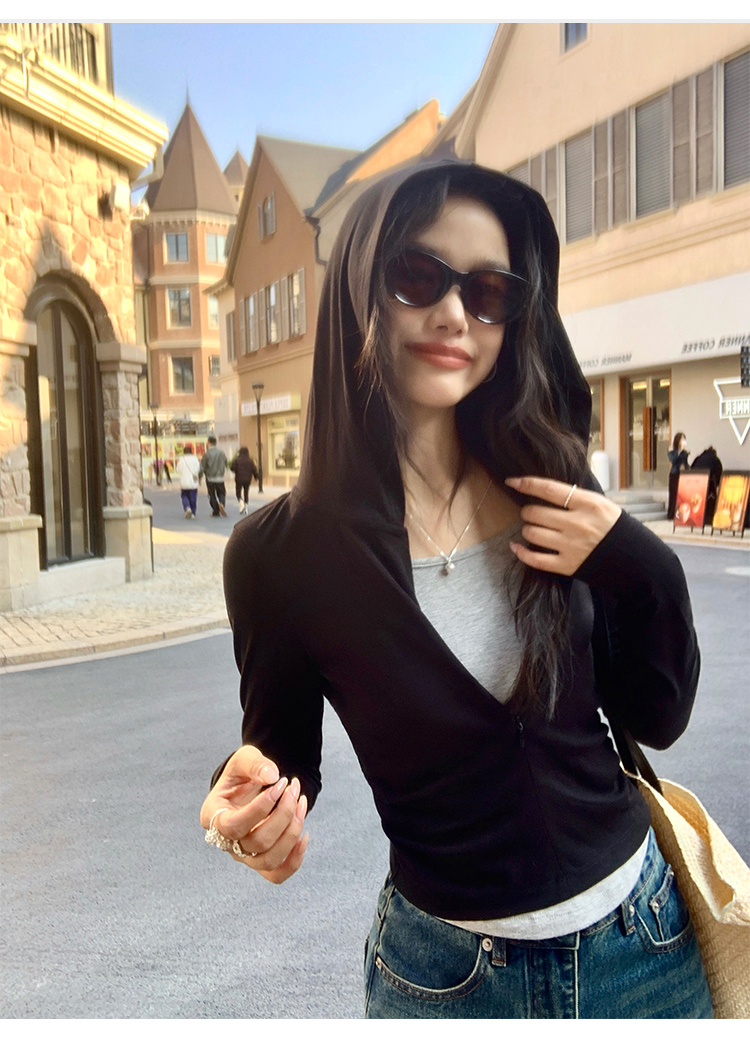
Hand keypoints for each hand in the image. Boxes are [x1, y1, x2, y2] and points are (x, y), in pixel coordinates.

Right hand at [200, 745, 308, 884]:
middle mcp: (226, 841)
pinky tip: (304, 835)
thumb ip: (254, 764)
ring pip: (268, 860)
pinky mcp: (261, 861)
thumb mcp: (244, 758)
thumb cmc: (242, 774)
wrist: (250, 784)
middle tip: (293, 788)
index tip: (280, 783)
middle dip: (283, 814)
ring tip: (301, 804)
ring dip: (292, 833)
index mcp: (213, 816)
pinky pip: (276, 875)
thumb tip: (271, 776)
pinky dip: (294, 860)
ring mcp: (243, 855)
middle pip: (256, 843)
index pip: (233, 825)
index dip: (260, 808)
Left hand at [505, 476, 620, 575]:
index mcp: (587, 504)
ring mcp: (571, 546)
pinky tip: (516, 547)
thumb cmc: (614, 528)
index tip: (512, 482)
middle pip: (534, 512)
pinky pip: (535, 559)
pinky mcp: (567, 565)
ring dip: (528, 530)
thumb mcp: (600, 504)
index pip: (549, 489)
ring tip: (534, 530)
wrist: (634, 559)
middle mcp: (577, 523)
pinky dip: (521, 552)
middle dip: (528, 511)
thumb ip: (575, 498)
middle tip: (533, 514)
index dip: (526, 484)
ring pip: (531, 533)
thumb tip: (546, 490)